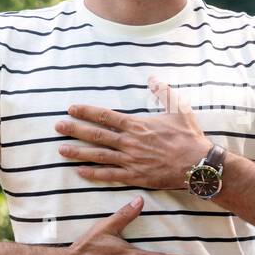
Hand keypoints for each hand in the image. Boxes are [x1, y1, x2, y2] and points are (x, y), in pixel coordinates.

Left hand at [54, 76, 210, 190]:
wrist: (197, 164)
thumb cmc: (189, 137)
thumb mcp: (179, 109)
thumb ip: (164, 92)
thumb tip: (153, 78)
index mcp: (137, 125)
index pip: (105, 116)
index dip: (86, 111)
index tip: (71, 108)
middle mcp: (129, 142)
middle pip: (96, 135)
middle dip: (74, 130)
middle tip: (57, 127)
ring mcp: (130, 160)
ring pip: (98, 155)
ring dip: (78, 152)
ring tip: (61, 150)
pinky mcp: (135, 177)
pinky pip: (110, 175)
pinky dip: (93, 174)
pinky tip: (80, 172)